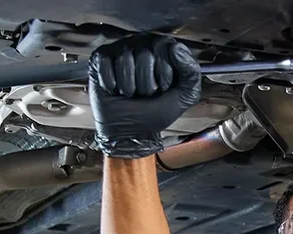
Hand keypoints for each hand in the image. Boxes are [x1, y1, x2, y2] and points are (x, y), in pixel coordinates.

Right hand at [89, 34, 201, 158]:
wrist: (130, 130)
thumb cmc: (156, 111)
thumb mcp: (184, 96)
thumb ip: (191, 72)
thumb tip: (176, 48)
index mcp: (165, 49)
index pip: (166, 49)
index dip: (164, 75)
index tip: (163, 88)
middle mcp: (143, 44)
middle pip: (144, 54)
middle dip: (146, 84)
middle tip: (145, 94)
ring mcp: (121, 49)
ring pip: (124, 59)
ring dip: (128, 86)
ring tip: (130, 93)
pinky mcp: (101, 58)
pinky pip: (105, 63)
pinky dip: (110, 84)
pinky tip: (115, 89)